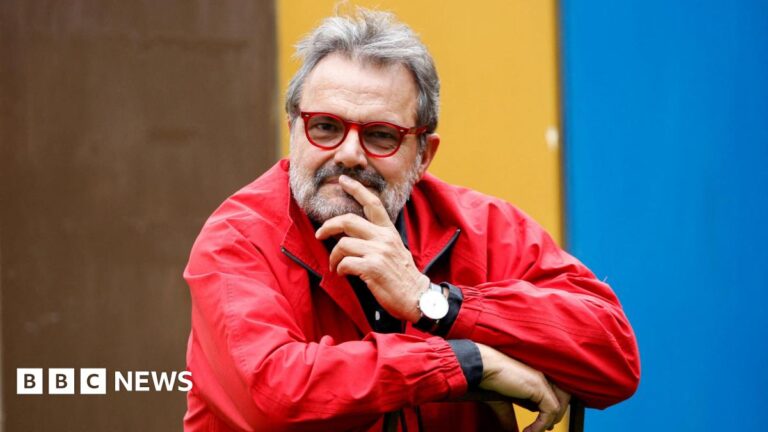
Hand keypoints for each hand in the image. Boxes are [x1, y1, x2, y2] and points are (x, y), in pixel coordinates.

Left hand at [315, 175, 427, 322]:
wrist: (417, 297)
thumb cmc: (404, 277)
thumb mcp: (395, 250)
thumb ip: (378, 240)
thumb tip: (353, 237)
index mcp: (389, 231)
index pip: (373, 203)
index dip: (356, 189)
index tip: (343, 180)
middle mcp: (384, 238)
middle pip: (348, 220)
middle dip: (328, 226)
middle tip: (320, 234)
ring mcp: (378, 252)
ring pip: (343, 244)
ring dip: (333, 257)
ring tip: (335, 266)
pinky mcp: (372, 268)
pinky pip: (345, 263)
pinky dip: (339, 269)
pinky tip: (342, 274)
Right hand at [476, 343, 570, 431]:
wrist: (482, 368)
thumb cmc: (488, 378)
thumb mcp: (502, 401)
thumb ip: (509, 415)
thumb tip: (510, 429)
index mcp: (535, 376)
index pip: (554, 395)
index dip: (552, 411)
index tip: (544, 425)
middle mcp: (541, 376)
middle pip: (563, 398)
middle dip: (555, 417)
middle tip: (546, 428)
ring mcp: (542, 380)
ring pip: (559, 405)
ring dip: (549, 422)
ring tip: (535, 431)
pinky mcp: (539, 387)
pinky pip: (550, 411)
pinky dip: (541, 425)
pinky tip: (529, 431)